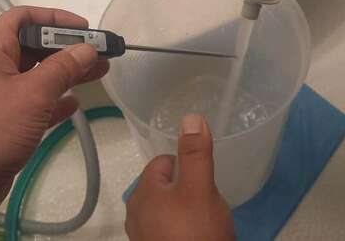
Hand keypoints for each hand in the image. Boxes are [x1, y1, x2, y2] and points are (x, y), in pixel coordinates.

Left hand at [0, 6, 108, 222]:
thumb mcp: (32, 94)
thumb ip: (64, 68)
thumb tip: (88, 49)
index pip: (23, 18)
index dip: (57, 19)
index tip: (86, 28)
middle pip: (31, 46)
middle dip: (67, 49)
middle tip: (101, 54)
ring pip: (32, 76)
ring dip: (64, 74)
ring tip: (98, 74)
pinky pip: (28, 103)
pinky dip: (51, 101)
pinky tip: (73, 104)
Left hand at [125, 114, 234, 240]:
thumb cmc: (194, 234)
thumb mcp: (200, 189)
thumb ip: (196, 153)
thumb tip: (190, 116)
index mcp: (142, 192)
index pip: (163, 161)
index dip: (186, 164)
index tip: (204, 177)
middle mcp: (136, 213)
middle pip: (165, 186)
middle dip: (187, 189)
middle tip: (207, 201)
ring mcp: (144, 236)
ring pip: (168, 209)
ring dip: (186, 211)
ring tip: (205, 221)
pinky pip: (169, 231)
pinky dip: (183, 230)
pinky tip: (197, 237)